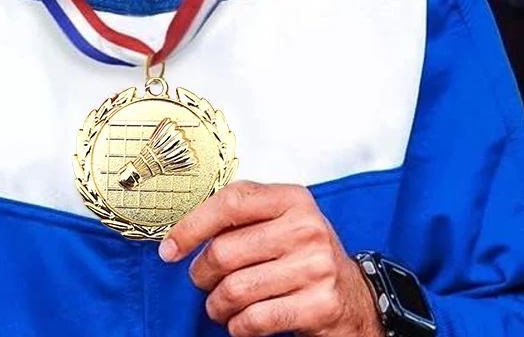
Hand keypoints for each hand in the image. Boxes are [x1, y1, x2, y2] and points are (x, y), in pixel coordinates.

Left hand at [159, 181, 382, 336]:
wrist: (353, 296)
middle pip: (226, 251)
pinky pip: (256, 320)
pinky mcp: (319, 305)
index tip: (170, 248)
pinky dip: (237, 326)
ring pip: (236, 289)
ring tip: (218, 305)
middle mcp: (306, 227)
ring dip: (216, 304)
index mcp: (292, 198)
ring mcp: (316, 267)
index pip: (231, 201)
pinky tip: (238, 322)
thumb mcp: (280, 220)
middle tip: (201, 280)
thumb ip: (241, 216)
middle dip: (202, 273)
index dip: (193, 226)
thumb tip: (183, 234)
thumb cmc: (303, 253)